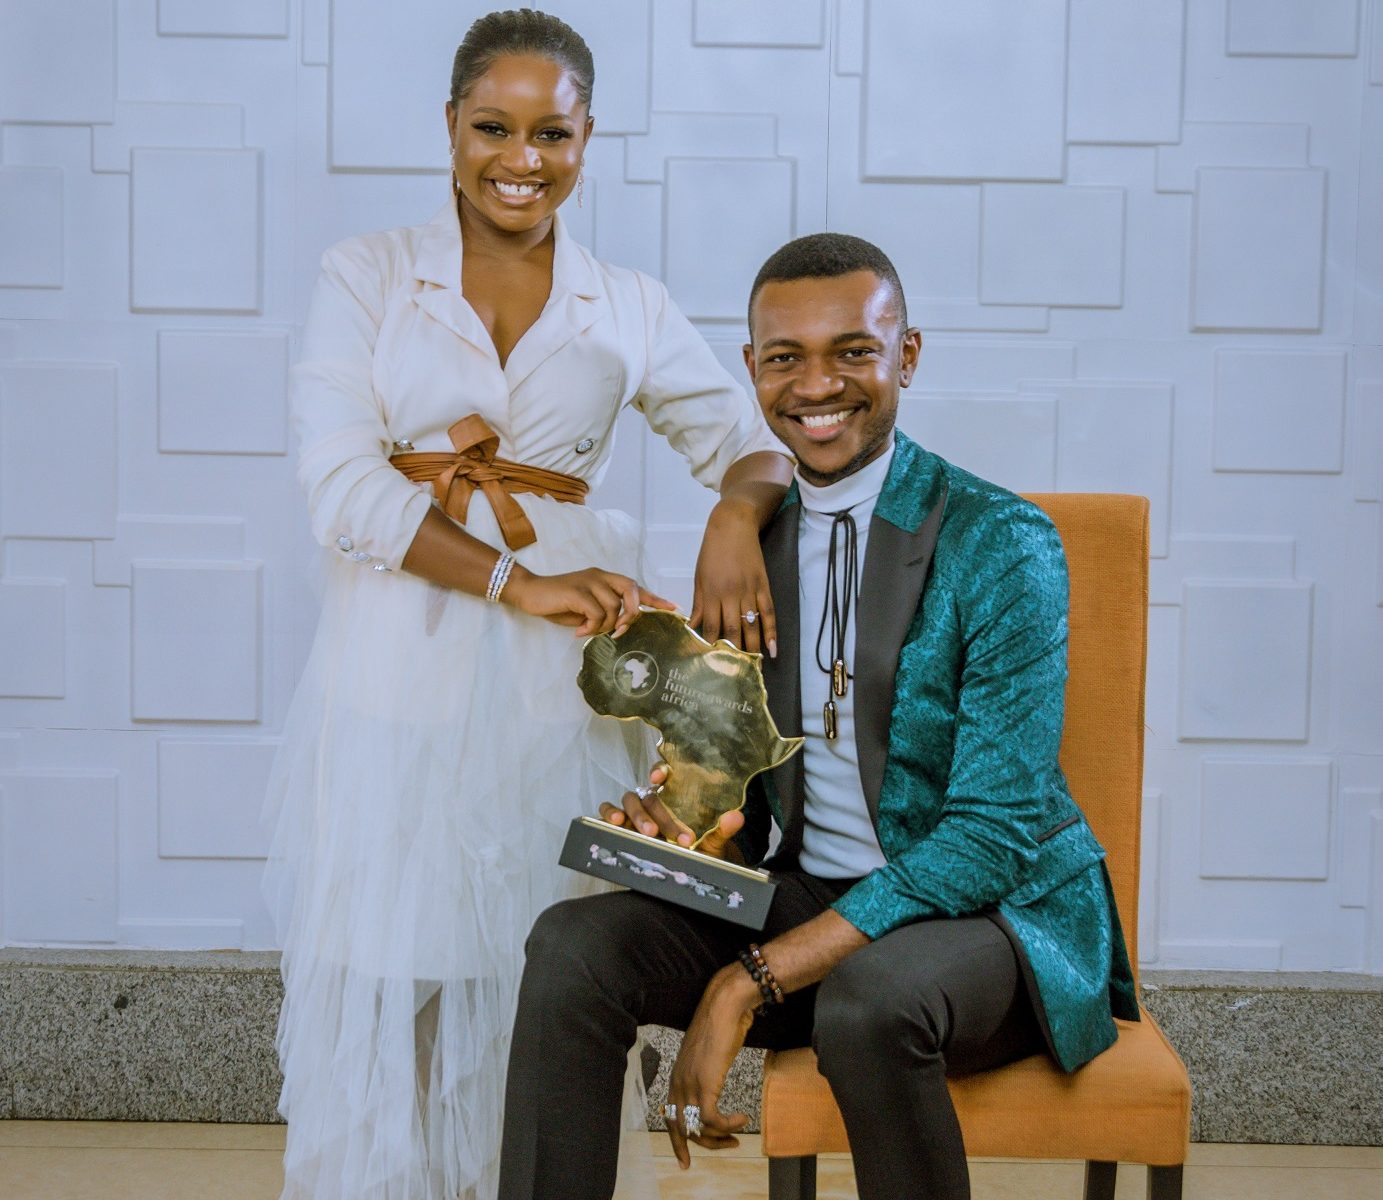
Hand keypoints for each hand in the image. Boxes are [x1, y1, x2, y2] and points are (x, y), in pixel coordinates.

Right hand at [502, 565, 674, 636]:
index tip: (673, 608)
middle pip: (632, 590)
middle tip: (620, 630)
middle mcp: (600, 576)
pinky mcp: (577, 591)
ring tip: (587, 631)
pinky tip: (579, 631)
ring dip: (604, 625)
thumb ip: (603, 613)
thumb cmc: (557, 602)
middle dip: (632, 612)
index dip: (655, 598)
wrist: (529, 592)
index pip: (635, 587)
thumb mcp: (585, 609)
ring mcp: (588, 581)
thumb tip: (617, 627)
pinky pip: (596, 613)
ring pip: (613, 607)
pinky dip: (591, 626)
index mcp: (604, 579)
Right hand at [599, 764, 744, 852]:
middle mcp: (652, 802)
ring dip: (636, 815)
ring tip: (646, 832)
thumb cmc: (695, 854)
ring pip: (629, 802)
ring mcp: (635, 813)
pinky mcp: (620, 826)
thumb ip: (721, 832)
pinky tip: (616, 824)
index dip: (659, 770)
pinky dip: (609, 815)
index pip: (664, 774)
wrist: (684, 875)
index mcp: (673, 797)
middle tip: (661, 833)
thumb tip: (737, 817)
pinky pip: (608, 813)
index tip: (660, 777)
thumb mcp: (711, 845)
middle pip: (649, 796)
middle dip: (656, 814)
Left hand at [664, 965, 757, 1167]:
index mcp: (676, 1075)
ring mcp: (689, 1083)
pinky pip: (713, 1119)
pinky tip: (743, 1118)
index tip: (686, 1159)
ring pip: (697, 1127)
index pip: (669, 1115)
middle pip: (679, 1128)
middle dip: (701, 1146)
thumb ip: (707, 1071)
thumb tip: (714, 1083)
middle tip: (725, 1148)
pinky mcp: (704, 1083)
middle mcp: (678, 1082)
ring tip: (738, 1135)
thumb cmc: (722, 1023)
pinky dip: (729, 1125)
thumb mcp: (710, 1053)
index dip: (677, 1140)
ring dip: (720, 1138)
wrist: (726, 1005)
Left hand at [690, 498, 776, 656]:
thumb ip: (699, 604)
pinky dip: (771, 631)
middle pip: (732, 630)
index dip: (711, 647)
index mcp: (711, 593)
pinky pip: (768, 612)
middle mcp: (730, 594)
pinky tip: (772, 649)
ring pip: (751, 625)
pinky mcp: (763, 586)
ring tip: (752, 668)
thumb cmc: (711, 553)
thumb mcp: (699, 577)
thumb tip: (693, 628)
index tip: (710, 664)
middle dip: (732, 653)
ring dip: (752, 648)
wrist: (733, 525)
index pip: (710, 627)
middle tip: (732, 674)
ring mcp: (749, 590)